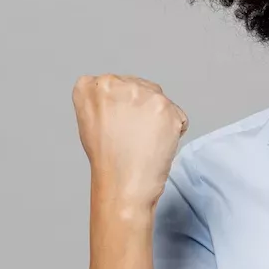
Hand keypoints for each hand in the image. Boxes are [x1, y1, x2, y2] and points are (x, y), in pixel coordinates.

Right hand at [72, 74, 188, 208]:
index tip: (117, 123)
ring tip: (144, 141)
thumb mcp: (89, 120)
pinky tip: (157, 144)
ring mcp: (143, 94)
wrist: (121, 185)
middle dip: (141, 108)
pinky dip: (173, 130)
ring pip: (159, 100)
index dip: (121, 106)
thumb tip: (124, 96)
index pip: (116, 84)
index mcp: (93, 86)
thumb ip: (104, 100)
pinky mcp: (167, 108)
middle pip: (140, 87)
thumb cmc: (106, 160)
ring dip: (157, 118)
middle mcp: (117, 84)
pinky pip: (178, 116)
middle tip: (132, 135)